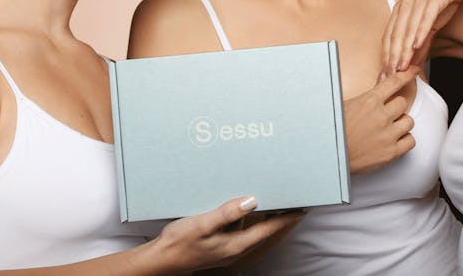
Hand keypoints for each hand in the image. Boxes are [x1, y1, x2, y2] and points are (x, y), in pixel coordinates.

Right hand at [151, 196, 303, 272]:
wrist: (161, 260)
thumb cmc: (179, 242)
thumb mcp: (202, 224)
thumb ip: (227, 213)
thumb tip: (252, 201)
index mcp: (235, 245)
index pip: (267, 229)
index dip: (285, 219)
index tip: (301, 208)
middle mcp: (235, 249)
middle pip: (263, 231)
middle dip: (279, 217)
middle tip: (293, 202)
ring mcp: (227, 249)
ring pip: (251, 231)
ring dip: (263, 217)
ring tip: (272, 200)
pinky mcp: (219, 245)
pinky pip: (238, 231)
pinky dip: (245, 220)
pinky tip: (241, 208)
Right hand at [344, 68, 418, 173]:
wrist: (332, 156)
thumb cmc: (336, 131)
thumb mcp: (345, 107)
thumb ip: (364, 99)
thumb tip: (374, 92)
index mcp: (369, 101)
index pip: (394, 82)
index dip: (406, 75)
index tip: (413, 72)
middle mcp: (381, 116)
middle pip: (403, 103)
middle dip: (396, 106)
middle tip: (387, 113)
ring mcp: (388, 134)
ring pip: (409, 121)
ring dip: (401, 123)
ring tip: (390, 128)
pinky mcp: (391, 152)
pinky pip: (411, 141)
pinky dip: (405, 139)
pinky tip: (394, 140)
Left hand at [382, 0, 462, 74]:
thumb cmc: (443, 1)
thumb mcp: (430, 25)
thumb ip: (421, 44)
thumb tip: (412, 65)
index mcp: (400, 10)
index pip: (389, 37)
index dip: (386, 57)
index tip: (385, 74)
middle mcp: (406, 4)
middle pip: (396, 34)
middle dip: (392, 57)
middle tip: (391, 76)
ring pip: (408, 28)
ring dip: (404, 49)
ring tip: (401, 66)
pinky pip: (426, 17)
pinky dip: (420, 31)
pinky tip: (417, 45)